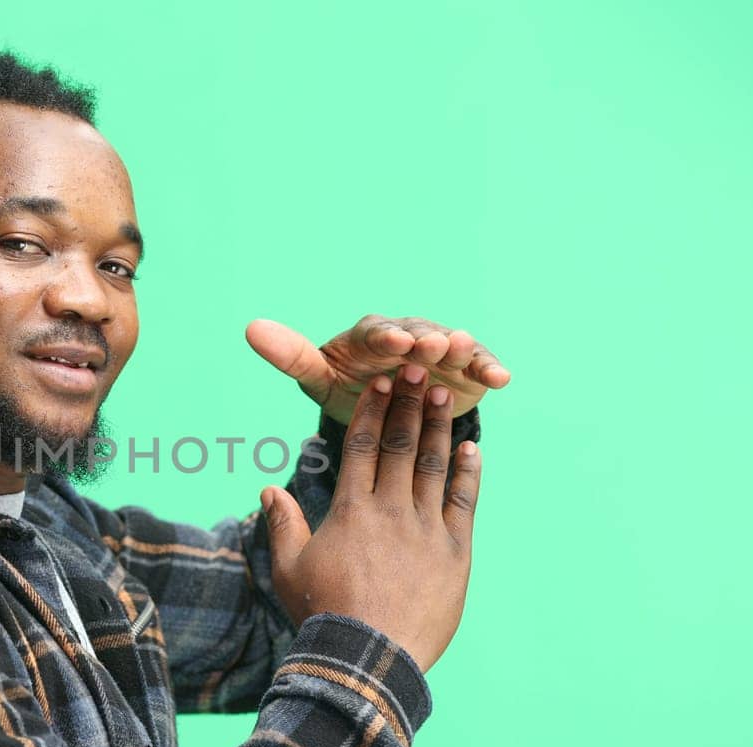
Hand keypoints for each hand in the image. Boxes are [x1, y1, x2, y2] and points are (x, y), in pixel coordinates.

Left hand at [246, 314, 509, 421]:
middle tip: (431, 345)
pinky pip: (479, 366)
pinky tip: (502, 378)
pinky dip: (489, 368)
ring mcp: (441, 350)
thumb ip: (291, 356)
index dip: (383, 336)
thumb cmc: (349, 390)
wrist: (388, 411)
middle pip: (417, 333)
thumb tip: (250, 328)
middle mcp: (408, 335)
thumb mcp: (319, 377)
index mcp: (370, 337)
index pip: (375, 332)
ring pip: (452, 345)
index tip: (389, 341)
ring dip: (460, 348)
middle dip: (423, 339)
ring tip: (465, 350)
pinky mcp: (466, 369)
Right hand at [260, 364, 481, 671]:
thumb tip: (267, 490)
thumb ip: (282, 525)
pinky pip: (464, 502)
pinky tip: (471, 447)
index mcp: (351, 510)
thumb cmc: (323, 615)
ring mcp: (426, 529)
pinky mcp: (455, 552)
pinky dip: (469, 472)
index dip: (370, 410)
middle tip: (416, 368)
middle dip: (407, 402)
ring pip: (434, 464)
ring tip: (442, 392)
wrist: (367, 658)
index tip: (379, 382)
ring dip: (437, 425)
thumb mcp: (290, 569)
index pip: (361, 445)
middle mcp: (390, 510)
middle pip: (400, 444)